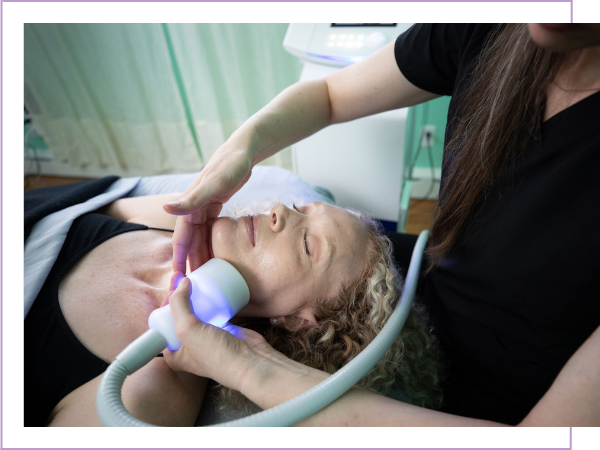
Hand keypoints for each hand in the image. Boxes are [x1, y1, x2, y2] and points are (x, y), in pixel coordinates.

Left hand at [162, 276, 268, 390]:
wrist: (250, 362)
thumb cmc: (215, 353)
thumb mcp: (187, 329)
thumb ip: (179, 304)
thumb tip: (182, 281)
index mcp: (174, 354)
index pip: (162, 325)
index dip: (165, 306)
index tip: (172, 289)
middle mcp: (188, 346)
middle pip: (179, 315)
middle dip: (179, 297)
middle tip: (182, 279)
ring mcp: (206, 337)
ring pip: (196, 312)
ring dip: (194, 296)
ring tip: (194, 279)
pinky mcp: (222, 329)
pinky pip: (212, 311)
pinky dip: (210, 300)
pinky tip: (209, 288)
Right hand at [163, 147, 252, 273]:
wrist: (241, 152)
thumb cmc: (229, 166)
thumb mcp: (213, 184)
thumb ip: (190, 199)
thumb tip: (165, 209)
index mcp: (190, 207)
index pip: (181, 239)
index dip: (179, 259)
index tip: (178, 279)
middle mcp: (193, 209)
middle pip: (190, 241)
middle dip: (190, 262)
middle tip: (194, 284)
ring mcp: (203, 208)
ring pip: (199, 237)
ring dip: (200, 254)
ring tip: (205, 275)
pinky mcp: (213, 206)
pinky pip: (208, 230)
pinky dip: (210, 243)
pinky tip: (216, 255)